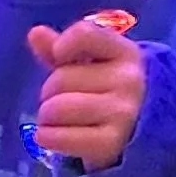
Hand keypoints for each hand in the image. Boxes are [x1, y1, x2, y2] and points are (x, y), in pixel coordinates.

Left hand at [28, 18, 147, 170]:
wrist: (139, 134)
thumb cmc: (108, 92)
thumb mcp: (91, 65)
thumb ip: (63, 49)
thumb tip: (35, 33)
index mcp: (125, 53)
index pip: (84, 35)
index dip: (62, 46)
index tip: (61, 58)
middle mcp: (128, 80)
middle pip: (60, 79)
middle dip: (50, 92)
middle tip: (64, 100)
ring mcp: (122, 113)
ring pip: (56, 109)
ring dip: (47, 118)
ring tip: (59, 120)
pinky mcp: (110, 143)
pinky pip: (58, 137)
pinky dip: (47, 137)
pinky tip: (54, 136)